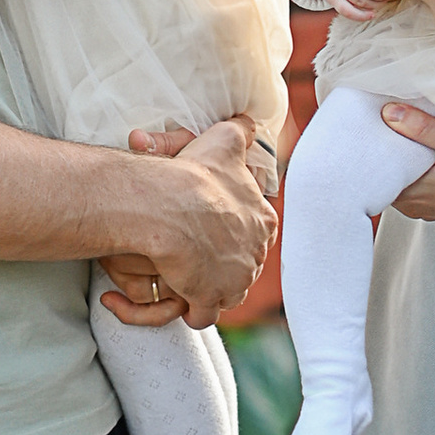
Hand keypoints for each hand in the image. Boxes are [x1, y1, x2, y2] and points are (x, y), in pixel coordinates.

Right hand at [97, 118, 272, 325]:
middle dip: (223, 262)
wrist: (171, 206)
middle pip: (242, 264)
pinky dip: (192, 309)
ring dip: (209, 286)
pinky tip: (179, 297)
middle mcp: (256, 254)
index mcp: (263, 221)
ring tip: (187, 276)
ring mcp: (235, 281)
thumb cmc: (196, 173)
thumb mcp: (224, 142)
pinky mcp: (210, 299)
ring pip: (226, 291)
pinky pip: (203, 314)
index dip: (232, 231)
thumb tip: (247, 120)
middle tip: (196, 253)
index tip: (213, 228)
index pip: (255, 233)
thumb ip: (239, 132)